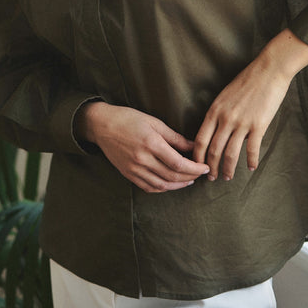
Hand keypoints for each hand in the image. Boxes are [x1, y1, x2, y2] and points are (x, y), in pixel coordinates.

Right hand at [75, 103, 209, 193]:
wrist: (102, 126)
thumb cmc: (129, 119)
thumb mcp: (154, 123)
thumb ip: (175, 138)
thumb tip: (193, 147)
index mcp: (151, 144)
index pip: (179, 164)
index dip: (195, 168)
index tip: (205, 167)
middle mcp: (142, 159)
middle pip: (173, 176)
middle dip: (191, 177)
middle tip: (201, 174)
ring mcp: (134, 169)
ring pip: (162, 185)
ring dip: (179, 185)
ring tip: (190, 180)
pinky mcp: (128, 174)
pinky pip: (149, 187)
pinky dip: (163, 188)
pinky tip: (172, 183)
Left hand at [193, 30, 307, 179]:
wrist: (268, 70)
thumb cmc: (247, 81)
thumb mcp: (225, 96)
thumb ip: (219, 114)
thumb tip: (217, 132)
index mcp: (214, 111)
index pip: (200, 140)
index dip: (197, 157)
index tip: (196, 166)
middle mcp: (225, 119)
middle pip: (213, 151)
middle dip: (210, 168)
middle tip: (210, 178)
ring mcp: (241, 123)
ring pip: (230, 154)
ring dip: (228, 169)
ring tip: (227, 177)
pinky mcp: (258, 125)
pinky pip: (252, 149)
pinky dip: (251, 161)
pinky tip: (251, 167)